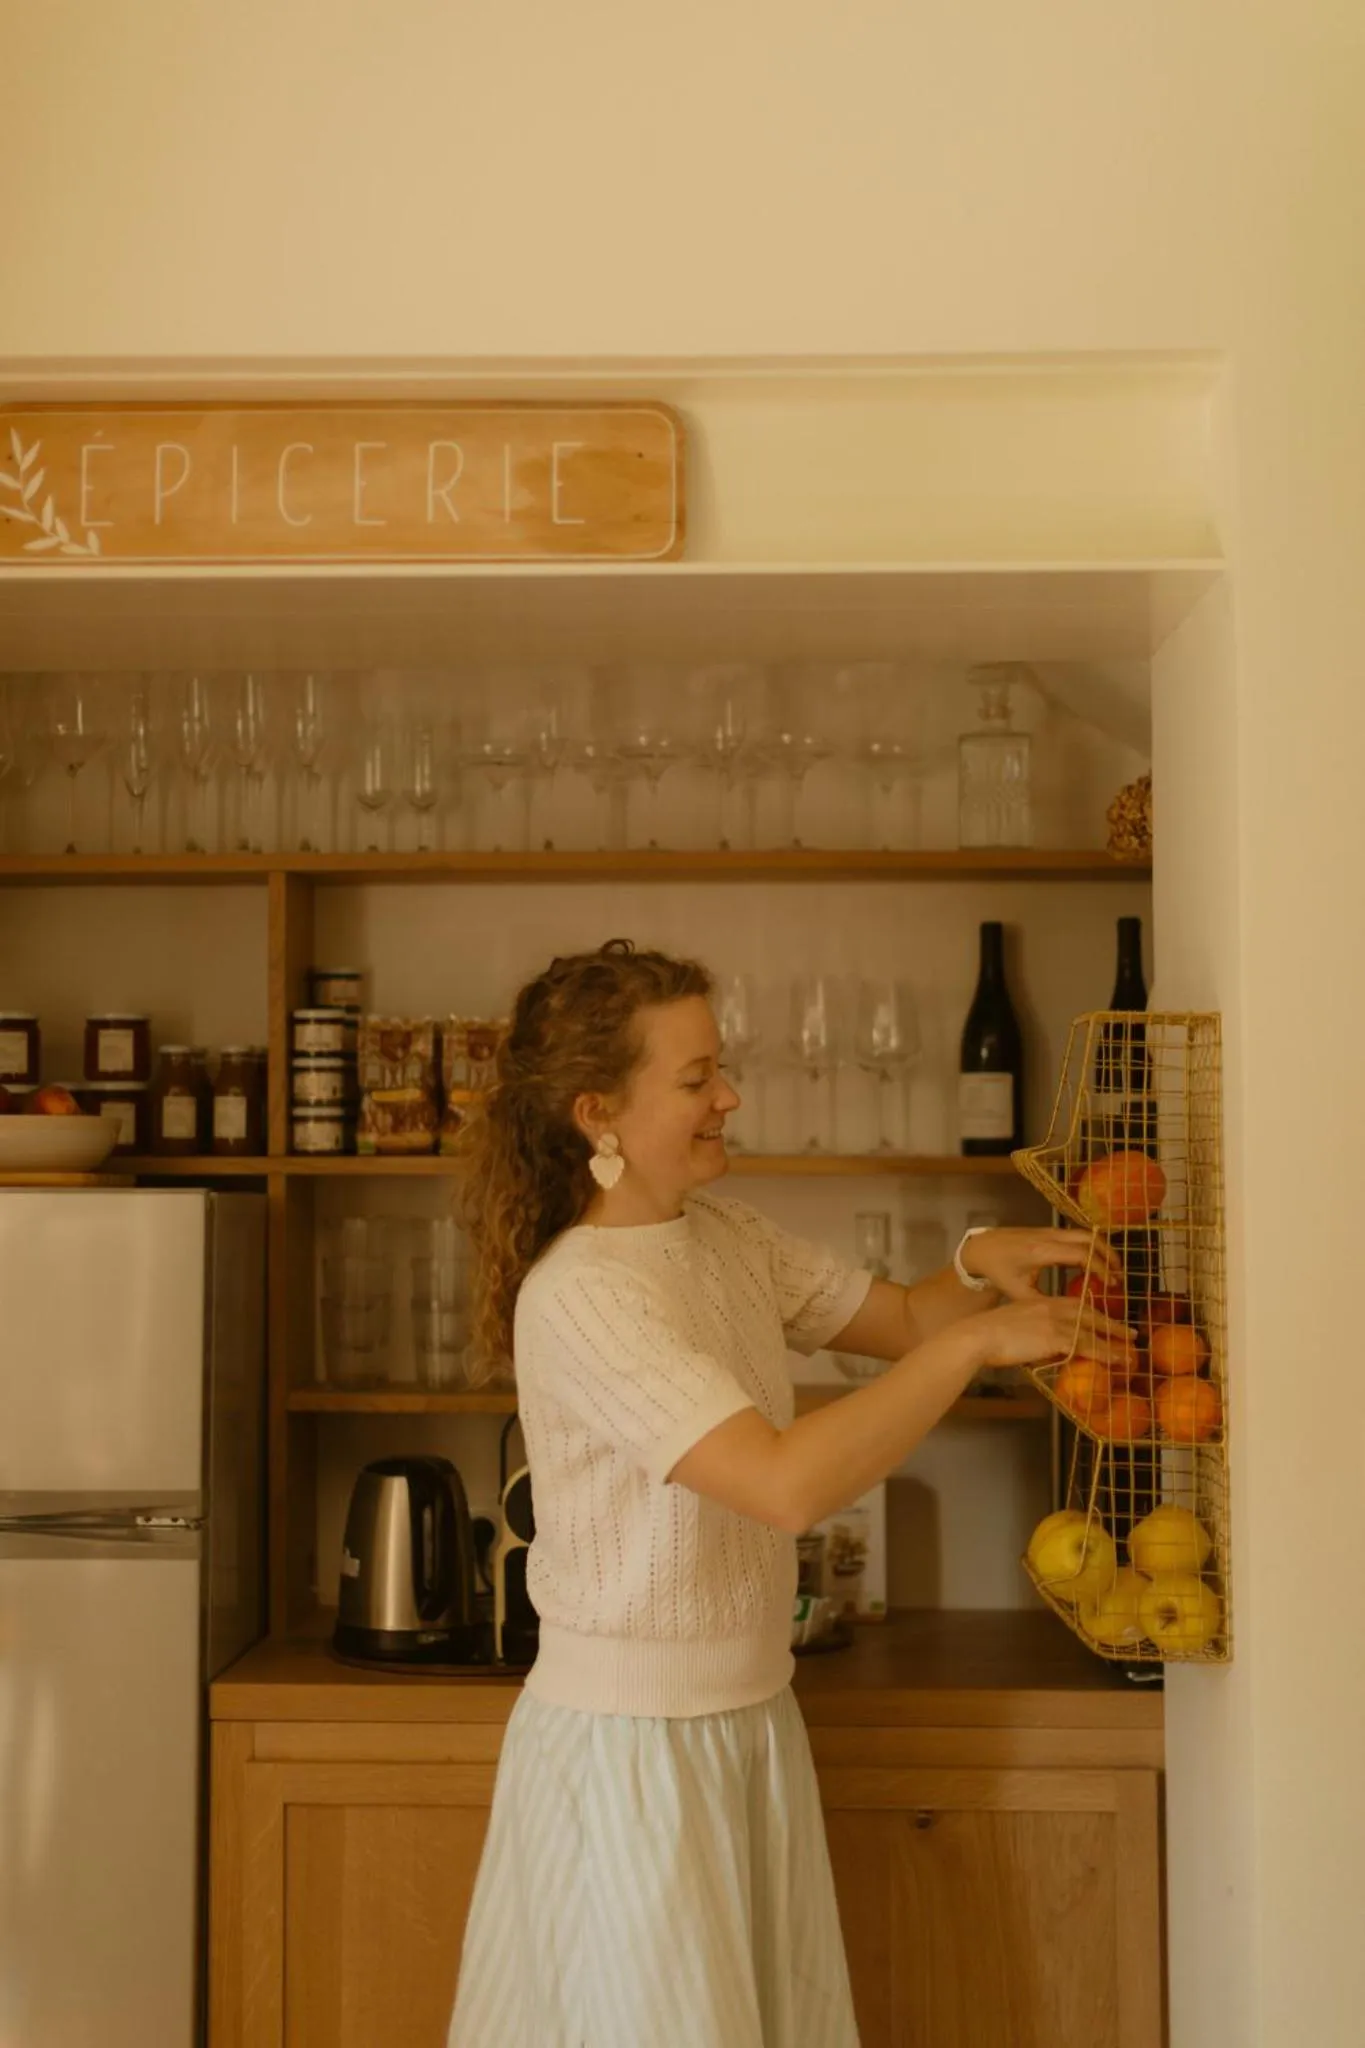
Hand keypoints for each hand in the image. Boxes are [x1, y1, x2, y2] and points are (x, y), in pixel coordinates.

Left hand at [960, 1226, 1120, 1302]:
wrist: (980, 1248)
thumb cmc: (999, 1271)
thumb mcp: (1020, 1293)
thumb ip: (1046, 1303)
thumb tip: (1069, 1318)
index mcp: (1043, 1251)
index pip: (1082, 1255)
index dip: (1100, 1268)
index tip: (1111, 1284)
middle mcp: (1049, 1236)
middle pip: (1090, 1238)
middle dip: (1109, 1256)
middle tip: (1119, 1276)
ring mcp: (1049, 1230)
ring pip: (1086, 1233)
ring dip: (1102, 1248)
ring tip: (1113, 1269)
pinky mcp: (1049, 1230)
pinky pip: (1077, 1234)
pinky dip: (1091, 1245)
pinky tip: (1095, 1262)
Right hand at [968, 1293, 1135, 1374]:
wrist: (977, 1336)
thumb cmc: (987, 1336)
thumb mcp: (1013, 1327)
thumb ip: (1031, 1333)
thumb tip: (1041, 1348)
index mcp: (1042, 1303)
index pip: (1075, 1306)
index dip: (1094, 1315)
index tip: (1106, 1321)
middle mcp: (1053, 1308)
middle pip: (1091, 1315)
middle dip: (1112, 1326)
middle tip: (1130, 1334)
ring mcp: (1056, 1322)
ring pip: (1094, 1331)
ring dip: (1116, 1342)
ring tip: (1131, 1353)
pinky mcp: (1056, 1337)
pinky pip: (1089, 1346)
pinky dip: (1107, 1353)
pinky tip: (1118, 1360)